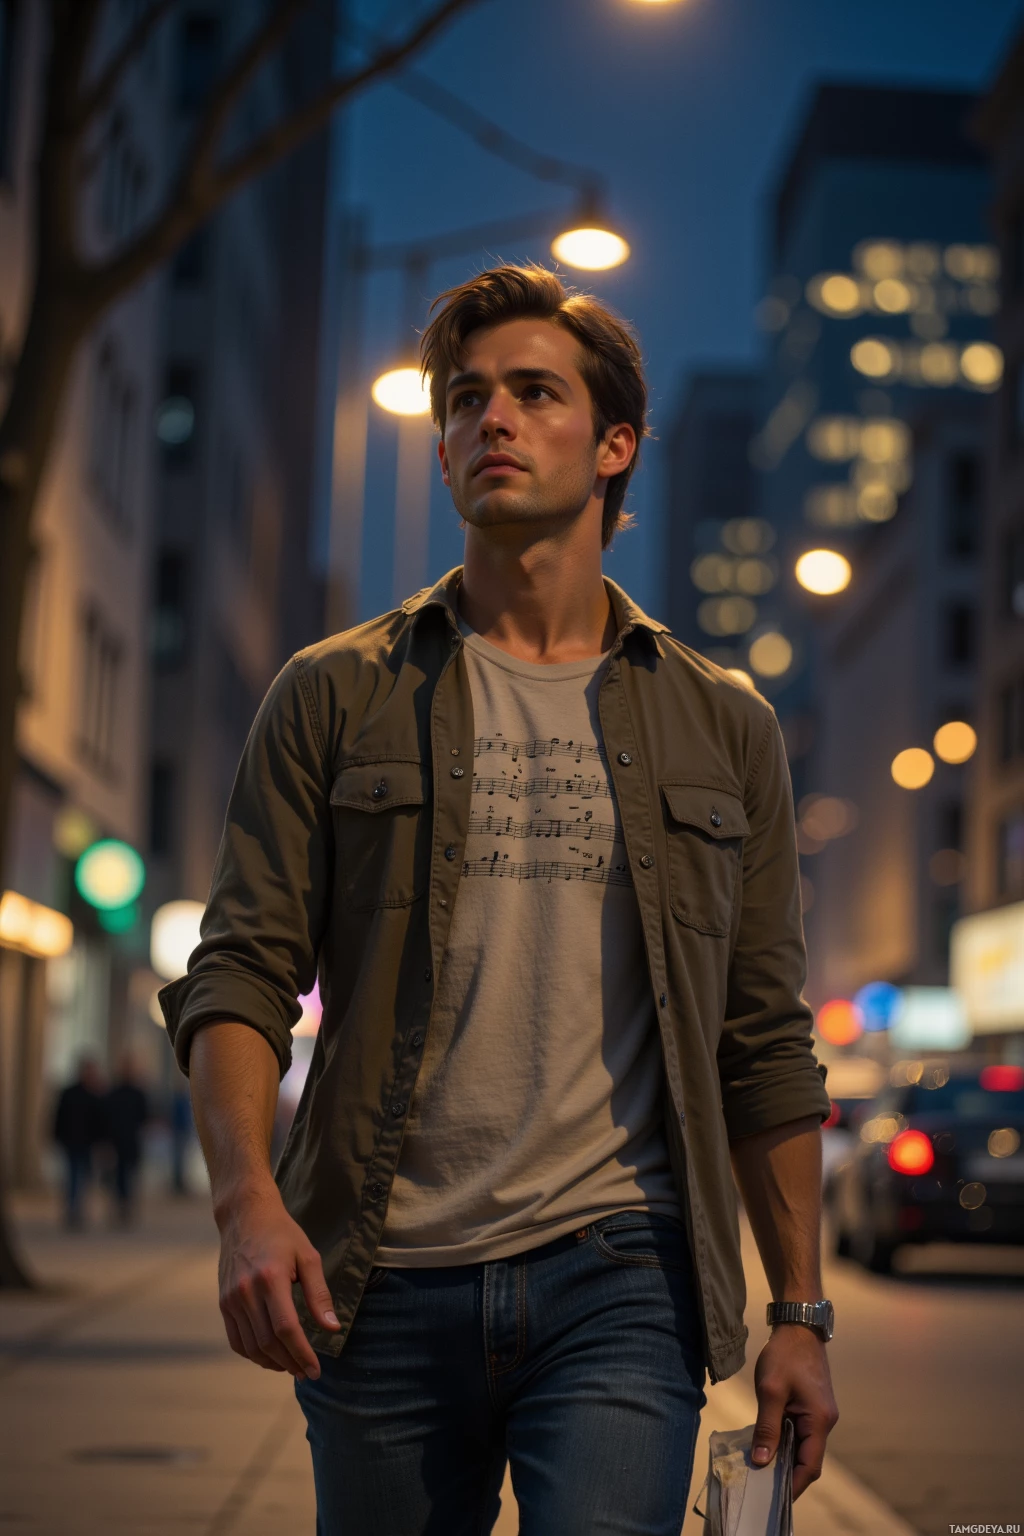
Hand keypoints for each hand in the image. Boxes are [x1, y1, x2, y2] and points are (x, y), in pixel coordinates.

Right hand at [217, 1183, 340, 1379]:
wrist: (244, 1217)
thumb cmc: (282, 1235)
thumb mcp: (308, 1257)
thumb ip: (319, 1295)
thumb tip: (332, 1328)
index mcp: (270, 1278)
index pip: (286, 1329)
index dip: (302, 1353)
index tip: (316, 1370)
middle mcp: (246, 1292)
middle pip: (268, 1342)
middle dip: (290, 1363)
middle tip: (307, 1372)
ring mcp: (231, 1299)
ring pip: (251, 1346)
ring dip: (272, 1363)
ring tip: (292, 1367)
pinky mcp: (223, 1303)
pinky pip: (236, 1340)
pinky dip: (253, 1355)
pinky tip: (270, 1356)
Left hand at [751, 1325, 837, 1497]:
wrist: (797, 1326)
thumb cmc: (785, 1355)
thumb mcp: (770, 1391)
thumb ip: (767, 1427)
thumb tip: (761, 1461)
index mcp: (820, 1420)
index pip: (809, 1465)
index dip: (793, 1485)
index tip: (774, 1498)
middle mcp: (825, 1421)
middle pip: (808, 1459)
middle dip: (787, 1475)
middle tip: (762, 1488)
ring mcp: (819, 1414)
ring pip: (803, 1447)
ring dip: (785, 1459)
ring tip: (760, 1471)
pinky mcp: (811, 1407)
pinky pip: (800, 1433)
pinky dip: (785, 1443)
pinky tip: (767, 1446)